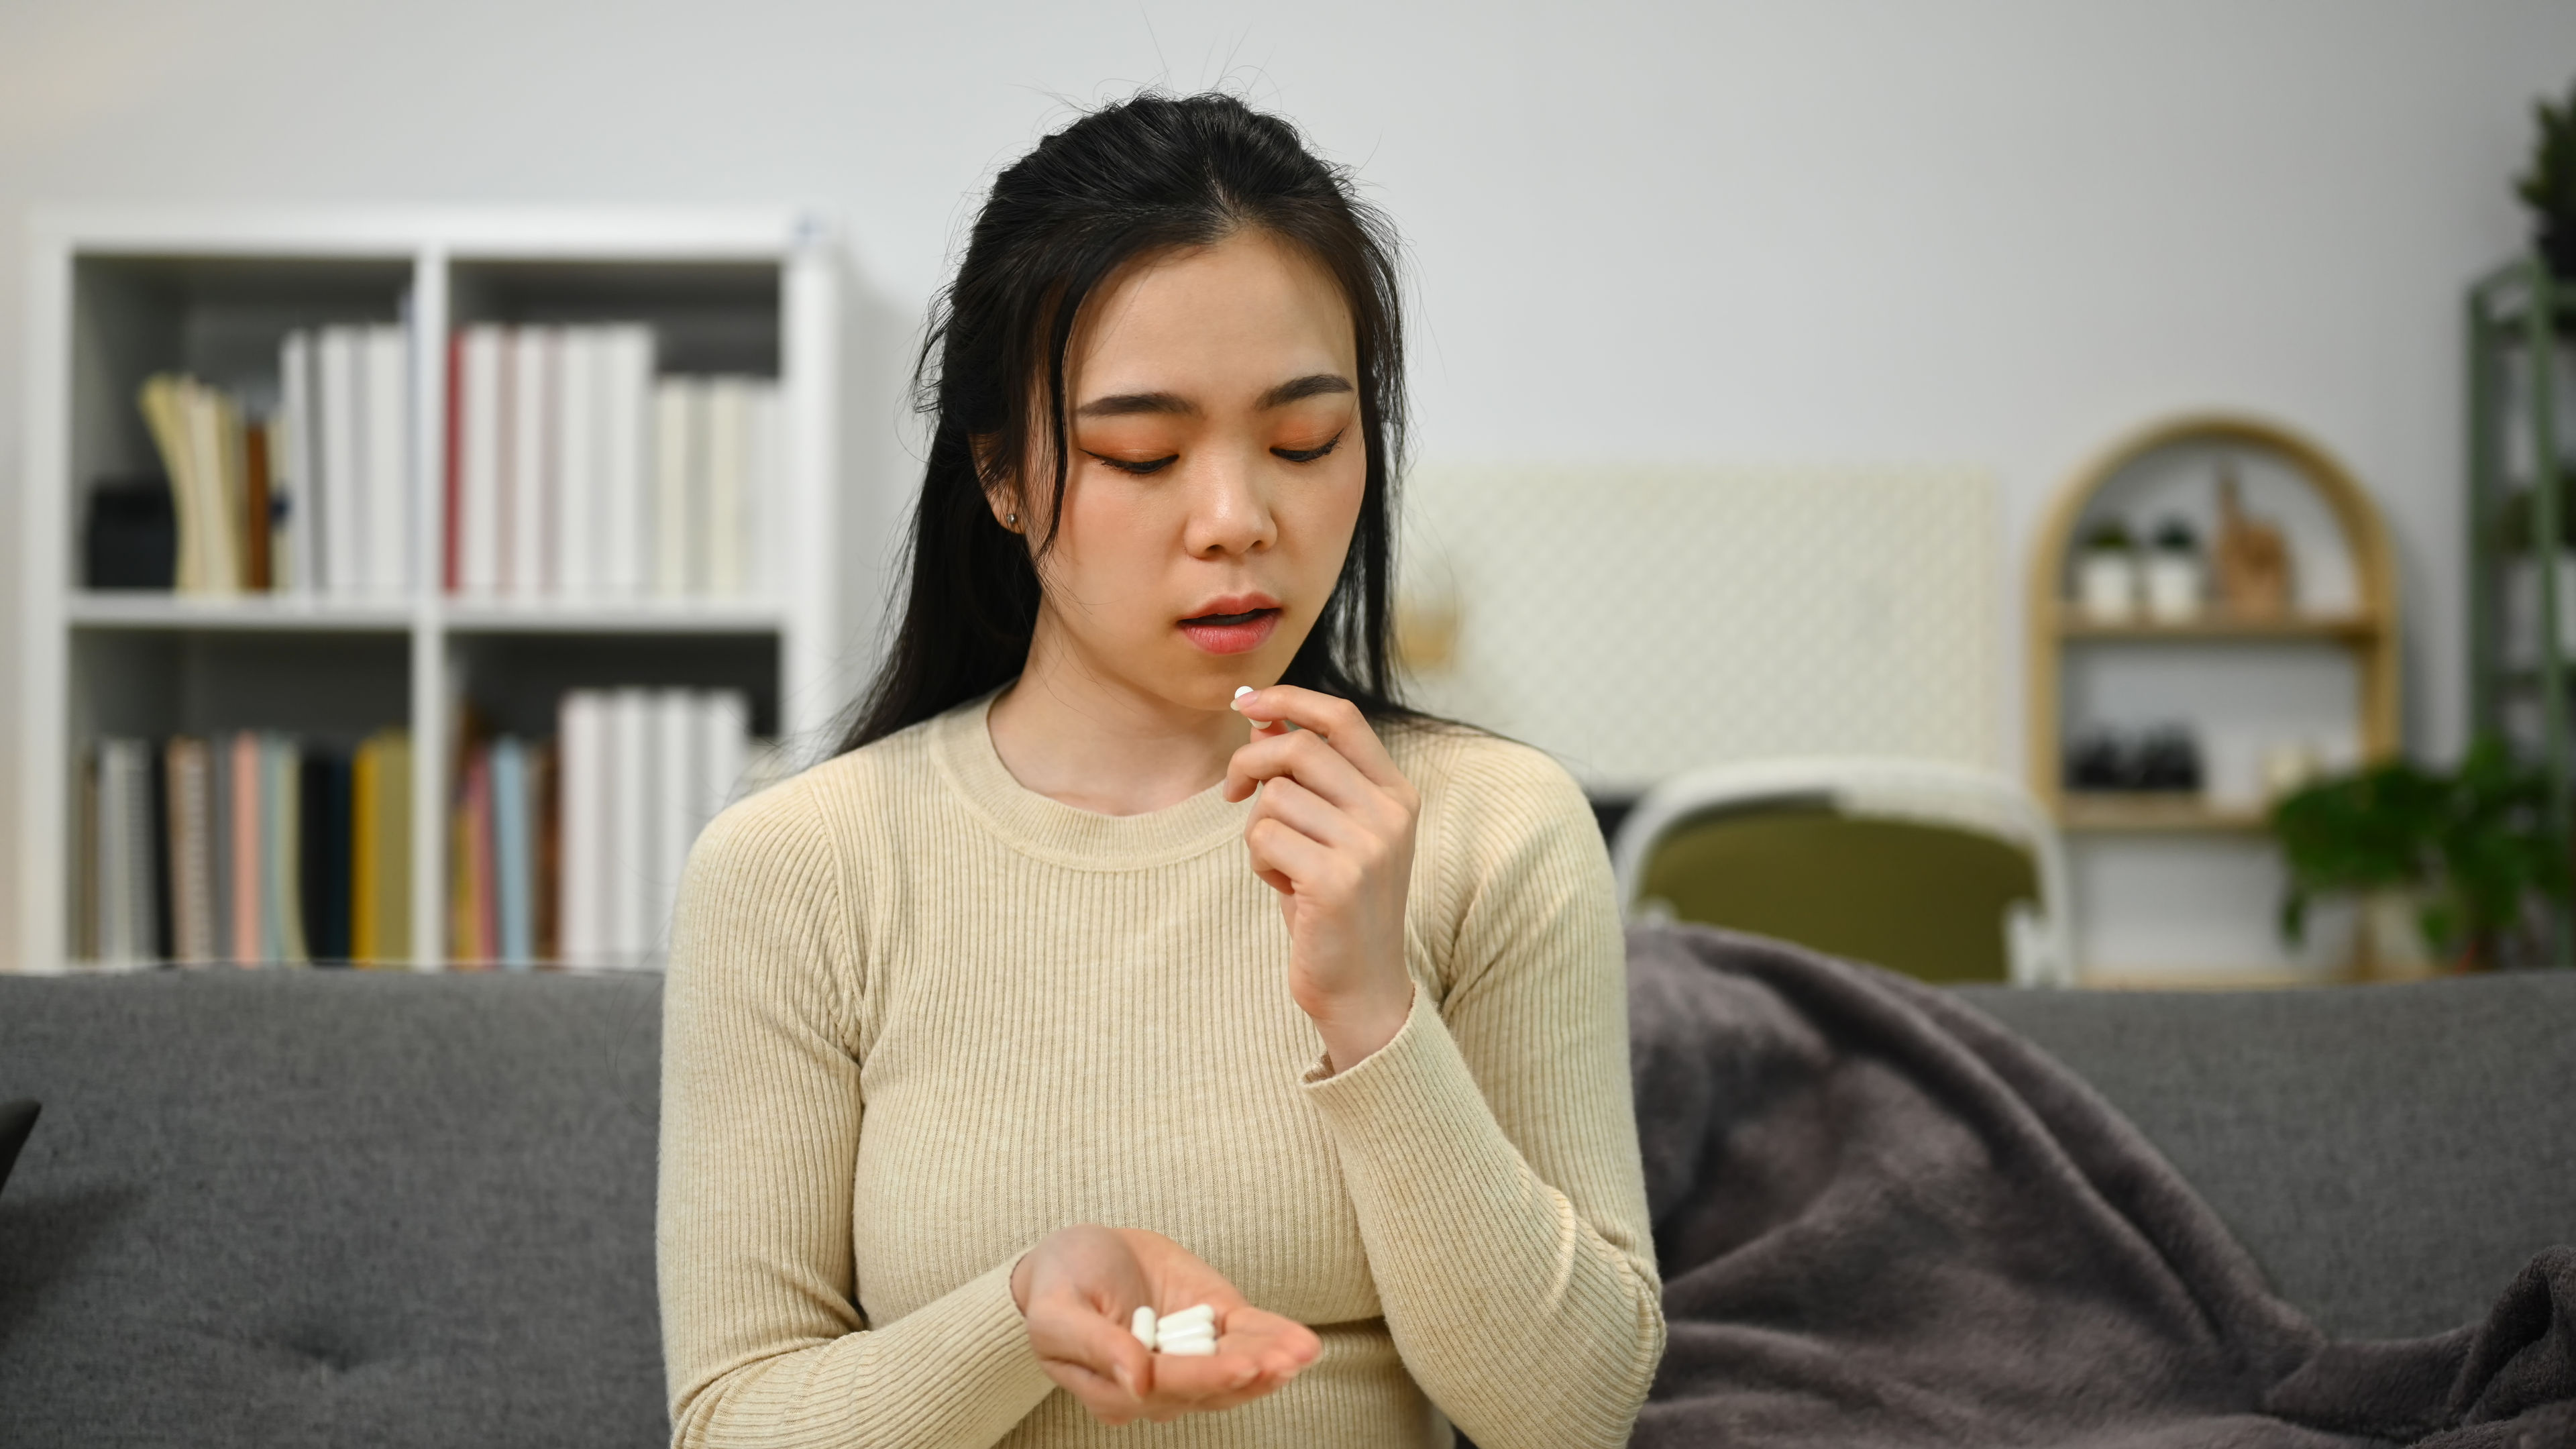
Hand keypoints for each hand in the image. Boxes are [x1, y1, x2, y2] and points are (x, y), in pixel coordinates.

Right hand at [1011, 1225, 1320, 1425]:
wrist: (1078, 1254)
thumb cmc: (1059, 1284)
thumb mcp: (1058, 1312)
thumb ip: (1095, 1346)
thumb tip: (1137, 1382)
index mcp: (1116, 1390)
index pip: (1167, 1385)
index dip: (1207, 1375)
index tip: (1242, 1365)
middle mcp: (1159, 1385)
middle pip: (1211, 1384)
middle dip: (1250, 1374)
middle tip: (1285, 1362)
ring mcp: (1190, 1358)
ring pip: (1236, 1369)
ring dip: (1272, 1363)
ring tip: (1301, 1352)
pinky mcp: (1212, 1327)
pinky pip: (1247, 1338)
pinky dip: (1276, 1338)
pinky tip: (1303, 1343)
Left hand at [1224, 686, 1419, 1069]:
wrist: (1363, 988)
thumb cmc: (1336, 907)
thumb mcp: (1328, 831)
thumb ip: (1305, 775)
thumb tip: (1260, 715)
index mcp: (1396, 794)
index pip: (1342, 718)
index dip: (1288, 699)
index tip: (1245, 703)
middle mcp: (1389, 814)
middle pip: (1298, 748)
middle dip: (1249, 763)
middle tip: (1232, 792)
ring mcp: (1367, 847)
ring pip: (1273, 797)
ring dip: (1258, 830)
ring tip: (1282, 865)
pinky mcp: (1335, 880)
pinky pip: (1263, 837)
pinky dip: (1259, 860)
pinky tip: (1284, 888)